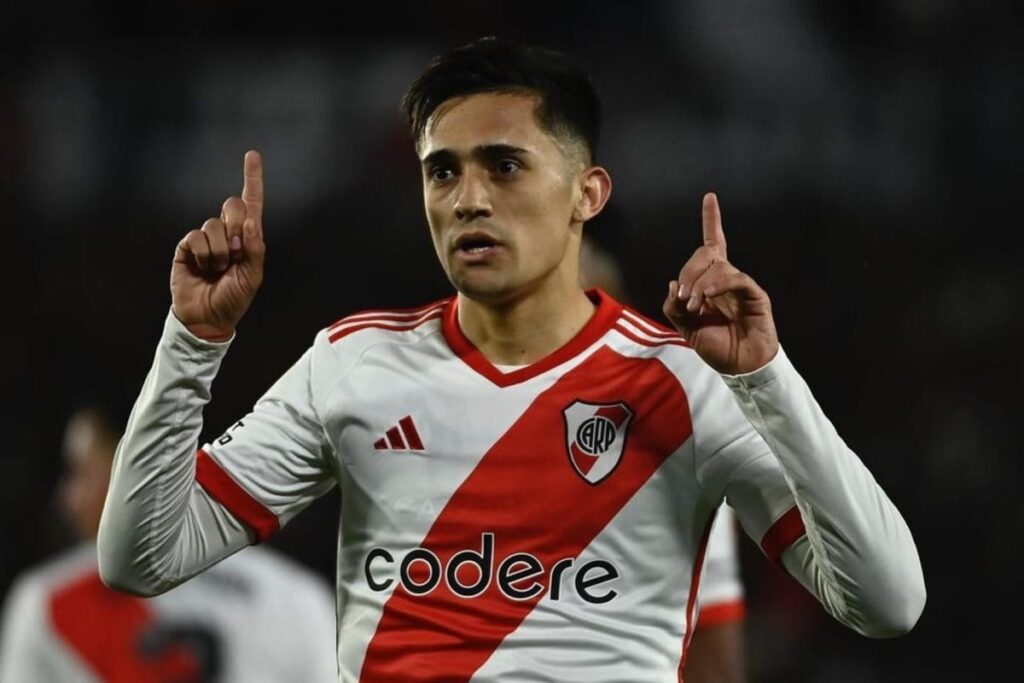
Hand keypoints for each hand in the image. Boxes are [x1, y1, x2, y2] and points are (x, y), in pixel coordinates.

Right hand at [171, 151, 265, 340]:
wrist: (208, 317)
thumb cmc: (234, 298)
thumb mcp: (253, 276)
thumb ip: (255, 248)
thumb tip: (250, 221)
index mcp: (248, 238)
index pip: (251, 203)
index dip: (252, 179)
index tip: (252, 155)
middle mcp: (227, 233)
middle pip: (232, 205)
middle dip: (236, 227)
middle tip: (235, 254)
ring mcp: (206, 239)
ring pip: (214, 225)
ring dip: (219, 251)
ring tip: (217, 269)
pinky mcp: (187, 246)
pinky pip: (196, 236)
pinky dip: (203, 254)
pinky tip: (203, 268)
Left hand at [662, 192, 778, 374]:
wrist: (739, 367)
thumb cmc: (716, 345)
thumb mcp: (684, 327)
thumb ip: (673, 306)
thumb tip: (673, 284)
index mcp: (710, 282)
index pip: (711, 244)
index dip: (711, 220)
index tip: (710, 197)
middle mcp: (726, 279)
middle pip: (706, 253)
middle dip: (689, 272)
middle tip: (685, 297)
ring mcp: (741, 285)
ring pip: (718, 266)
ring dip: (700, 284)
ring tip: (695, 306)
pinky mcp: (755, 294)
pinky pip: (735, 278)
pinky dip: (717, 285)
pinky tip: (707, 299)